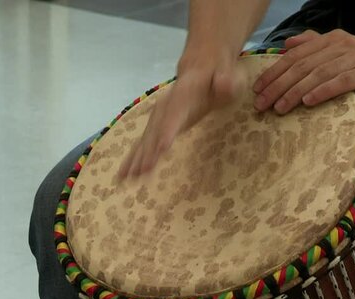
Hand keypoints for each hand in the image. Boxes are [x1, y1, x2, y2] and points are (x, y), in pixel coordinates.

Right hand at [118, 53, 240, 178]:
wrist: (201, 65)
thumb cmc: (219, 74)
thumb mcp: (229, 75)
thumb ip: (227, 81)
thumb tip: (224, 84)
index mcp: (185, 93)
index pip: (175, 113)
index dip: (168, 129)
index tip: (162, 147)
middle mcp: (167, 104)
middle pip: (156, 129)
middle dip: (149, 150)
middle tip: (142, 172)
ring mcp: (160, 114)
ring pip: (146, 137)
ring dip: (137, 157)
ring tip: (127, 178)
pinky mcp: (158, 124)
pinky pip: (144, 142)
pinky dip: (134, 157)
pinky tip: (124, 174)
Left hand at [253, 29, 354, 112]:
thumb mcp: (341, 58)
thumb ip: (316, 48)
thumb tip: (288, 44)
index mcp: (332, 40)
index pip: (295, 56)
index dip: (274, 73)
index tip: (256, 90)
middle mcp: (344, 44)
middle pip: (303, 65)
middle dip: (278, 85)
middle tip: (261, 104)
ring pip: (320, 73)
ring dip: (296, 91)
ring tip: (280, 107)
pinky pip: (343, 81)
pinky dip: (324, 91)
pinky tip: (308, 102)